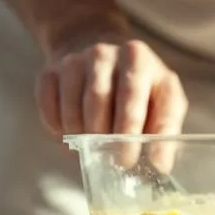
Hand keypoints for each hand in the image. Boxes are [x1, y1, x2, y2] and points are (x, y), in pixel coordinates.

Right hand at [36, 35, 187, 170]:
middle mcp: (103, 53)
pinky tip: (71, 134)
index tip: (127, 158)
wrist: (97, 49)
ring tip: (93, 146)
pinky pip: (48, 106)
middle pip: (97, 99)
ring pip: (72, 107)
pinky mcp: (50, 71)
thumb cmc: (138, 83)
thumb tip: (160, 164)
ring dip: (81, 135)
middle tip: (110, 159)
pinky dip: (58, 128)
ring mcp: (73, 60)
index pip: (131, 95)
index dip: (128, 131)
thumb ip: (166, 127)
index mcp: (137, 57)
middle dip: (103, 136)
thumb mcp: (163, 96)